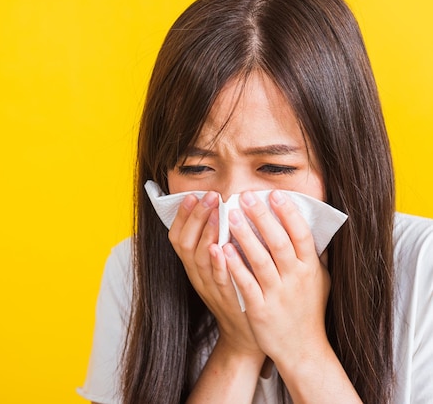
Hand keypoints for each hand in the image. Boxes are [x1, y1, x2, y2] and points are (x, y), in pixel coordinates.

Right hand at [168, 191, 262, 357]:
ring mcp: (210, 288)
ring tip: (216, 212)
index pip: (177, 237)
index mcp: (194, 267)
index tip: (192, 195)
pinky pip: (217, 280)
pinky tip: (222, 247)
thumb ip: (218, 242)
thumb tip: (223, 209)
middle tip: (209, 196)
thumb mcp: (222, 268)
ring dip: (206, 233)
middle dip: (195, 216)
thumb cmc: (238, 294)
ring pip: (199, 258)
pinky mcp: (227, 299)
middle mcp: (197, 276)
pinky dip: (218, 263)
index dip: (182, 216)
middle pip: (185, 242)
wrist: (246, 336)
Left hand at [224, 190, 330, 365]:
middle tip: (245, 196)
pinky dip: (234, 265)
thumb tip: (311, 225)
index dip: (289, 213)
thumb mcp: (320, 281)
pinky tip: (221, 248)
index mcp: (310, 269)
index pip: (302, 235)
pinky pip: (245, 283)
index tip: (275, 194)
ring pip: (260, 260)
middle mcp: (296, 279)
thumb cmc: (308, 310)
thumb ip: (314, 255)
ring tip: (229, 214)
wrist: (302, 348)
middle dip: (262, 217)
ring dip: (245, 235)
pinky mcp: (259, 309)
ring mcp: (277, 294)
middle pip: (278, 242)